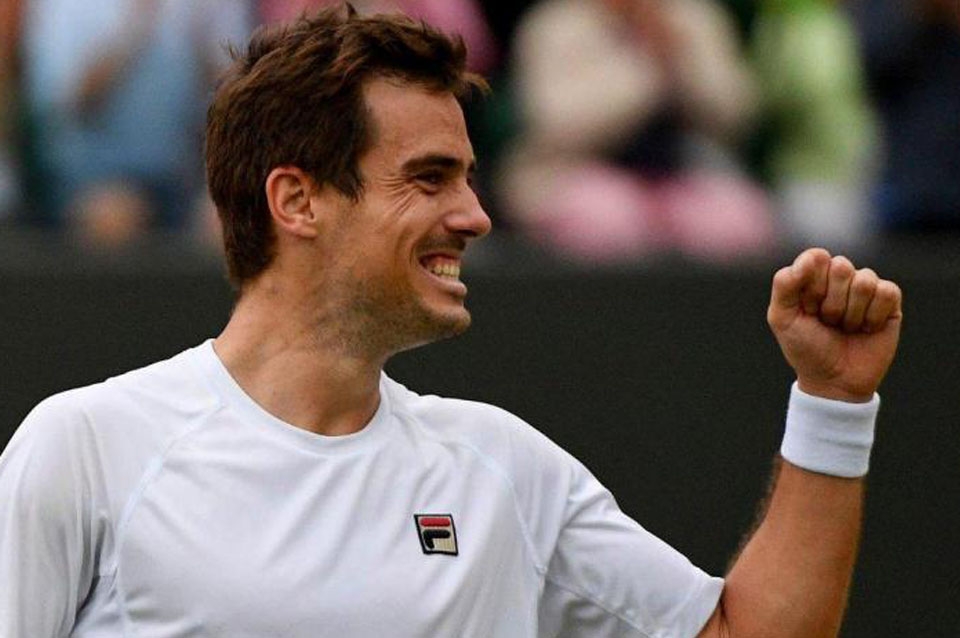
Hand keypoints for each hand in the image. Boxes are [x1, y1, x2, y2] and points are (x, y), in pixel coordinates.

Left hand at [767, 248, 902, 401]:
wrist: (833, 381)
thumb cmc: (804, 348)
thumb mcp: (781, 317)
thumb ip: (785, 283)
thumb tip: (813, 256)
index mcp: (812, 276)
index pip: (817, 257)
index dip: (812, 285)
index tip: (807, 309)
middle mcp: (840, 278)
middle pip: (841, 265)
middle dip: (830, 302)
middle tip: (827, 321)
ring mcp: (865, 288)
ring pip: (864, 280)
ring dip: (851, 313)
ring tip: (845, 327)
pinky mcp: (889, 302)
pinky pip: (887, 292)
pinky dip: (872, 317)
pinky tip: (866, 329)